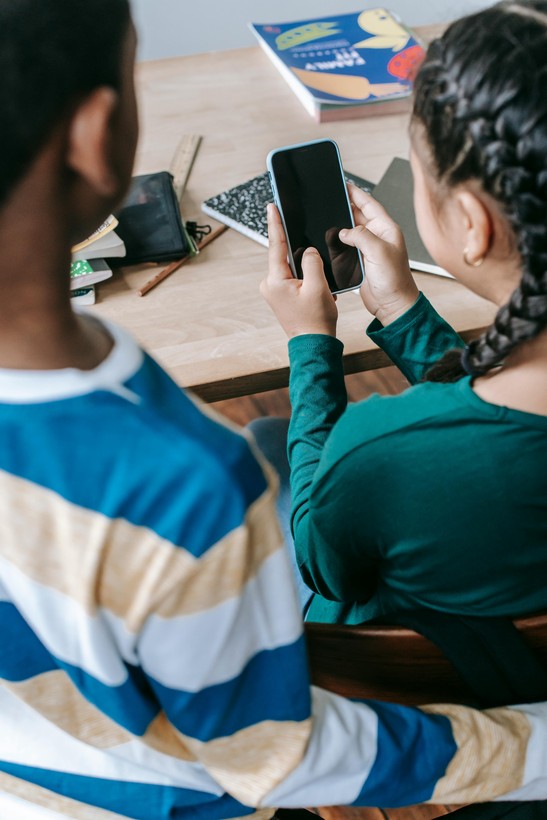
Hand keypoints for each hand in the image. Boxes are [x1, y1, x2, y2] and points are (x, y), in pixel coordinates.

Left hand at [260, 204, 337, 337]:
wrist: (314, 345)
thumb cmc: (315, 321)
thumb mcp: (318, 286)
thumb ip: (313, 262)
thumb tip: (310, 251)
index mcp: (275, 280)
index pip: (276, 245)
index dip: (275, 223)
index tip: (271, 206)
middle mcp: (270, 284)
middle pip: (286, 257)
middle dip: (302, 254)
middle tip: (314, 265)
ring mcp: (274, 291)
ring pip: (292, 268)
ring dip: (307, 269)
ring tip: (319, 286)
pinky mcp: (281, 296)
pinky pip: (294, 278)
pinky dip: (307, 278)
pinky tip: (317, 288)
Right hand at [339, 184, 418, 325]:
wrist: (393, 305)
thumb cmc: (395, 281)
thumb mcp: (379, 252)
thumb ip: (361, 236)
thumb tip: (345, 231)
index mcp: (387, 229)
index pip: (369, 204)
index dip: (356, 193)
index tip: (344, 183)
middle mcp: (379, 237)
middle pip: (359, 215)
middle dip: (346, 206)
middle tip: (331, 197)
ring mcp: (370, 249)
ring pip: (351, 230)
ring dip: (341, 224)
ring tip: (328, 215)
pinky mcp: (362, 261)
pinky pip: (348, 246)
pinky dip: (339, 241)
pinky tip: (330, 238)